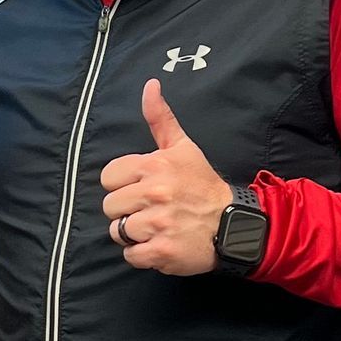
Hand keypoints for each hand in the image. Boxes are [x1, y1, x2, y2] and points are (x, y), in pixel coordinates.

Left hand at [99, 80, 232, 275]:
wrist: (233, 224)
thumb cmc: (203, 185)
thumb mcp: (183, 147)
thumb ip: (160, 118)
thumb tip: (150, 85)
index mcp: (153, 166)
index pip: (108, 178)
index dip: (123, 185)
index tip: (143, 188)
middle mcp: (154, 194)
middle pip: (110, 206)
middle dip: (127, 210)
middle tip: (152, 209)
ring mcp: (157, 224)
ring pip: (118, 232)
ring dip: (134, 234)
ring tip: (157, 227)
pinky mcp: (161, 251)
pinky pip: (131, 255)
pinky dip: (142, 255)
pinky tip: (160, 244)